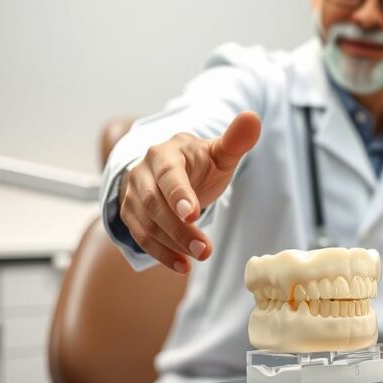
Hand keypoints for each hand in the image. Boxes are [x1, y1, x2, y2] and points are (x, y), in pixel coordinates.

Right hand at [118, 111, 261, 273]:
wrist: (174, 170)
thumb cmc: (202, 163)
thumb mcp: (220, 153)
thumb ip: (235, 140)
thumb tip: (252, 117)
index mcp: (165, 153)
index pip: (169, 174)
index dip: (179, 194)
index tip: (193, 214)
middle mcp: (143, 171)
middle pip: (154, 203)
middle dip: (179, 229)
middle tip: (205, 250)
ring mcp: (132, 193)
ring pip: (145, 223)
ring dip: (171, 245)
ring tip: (199, 258)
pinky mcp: (129, 213)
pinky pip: (140, 237)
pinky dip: (160, 253)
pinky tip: (182, 265)